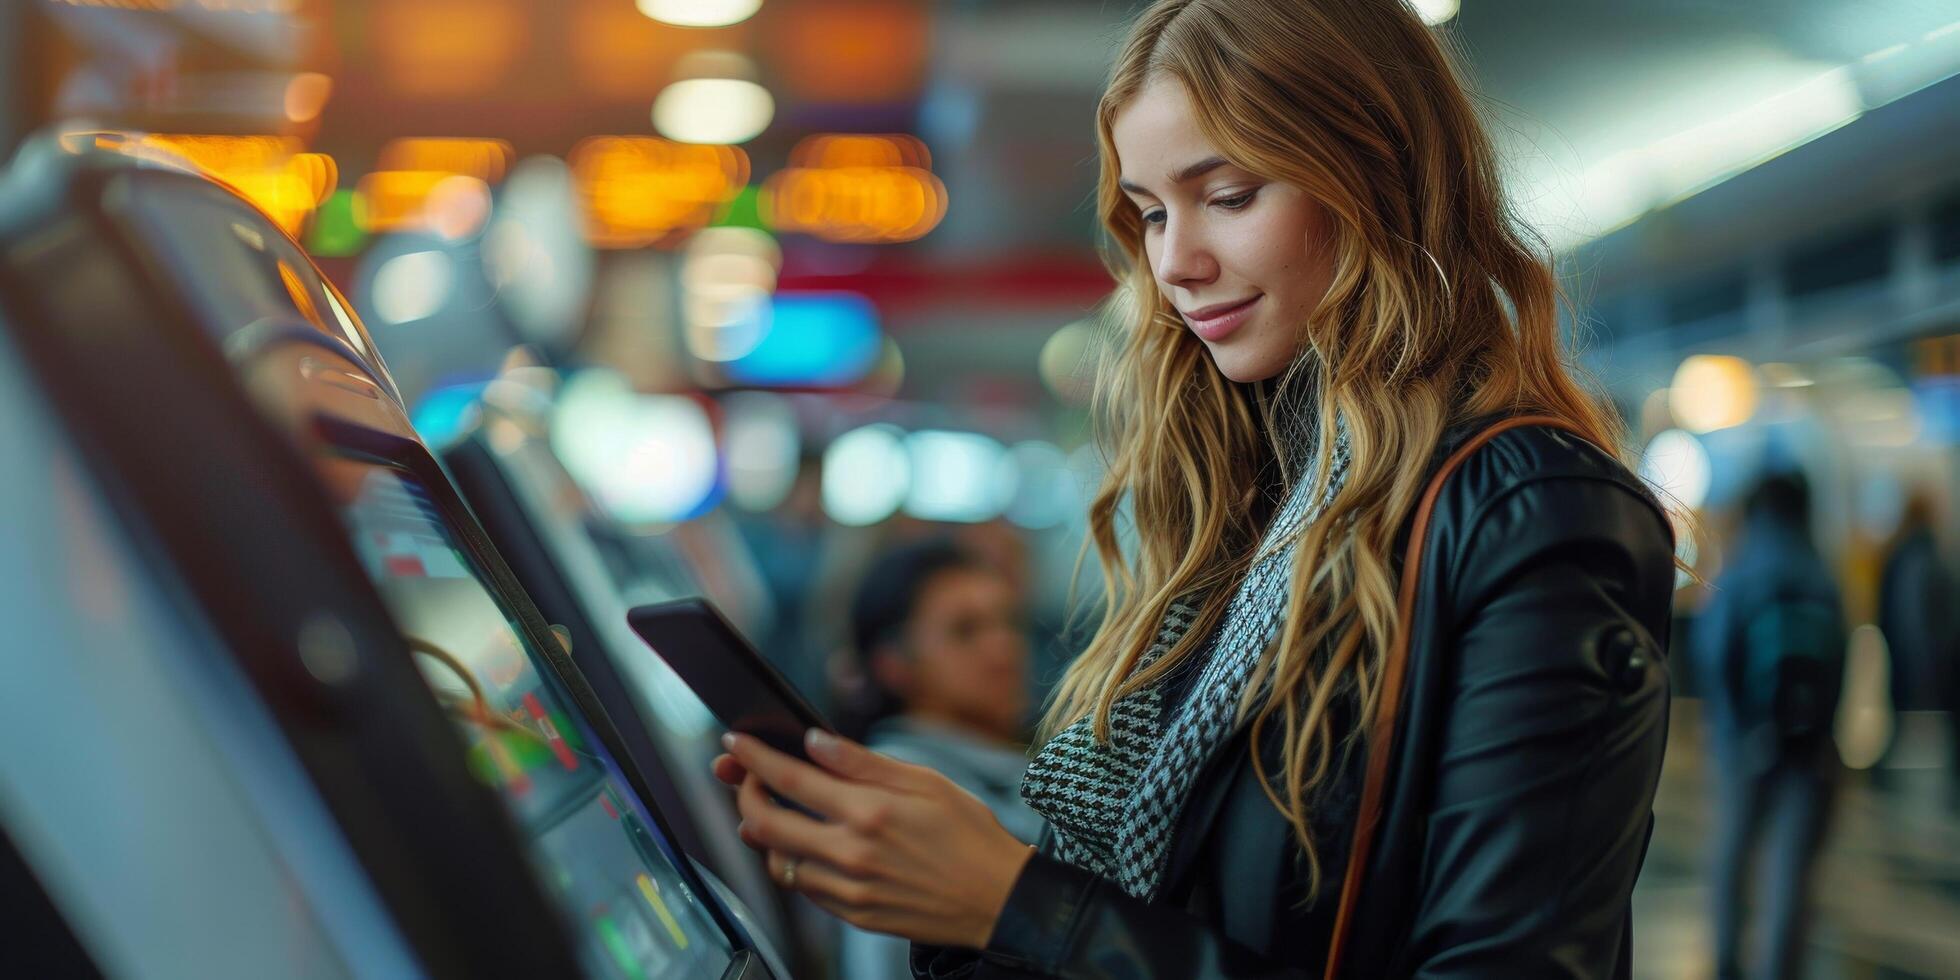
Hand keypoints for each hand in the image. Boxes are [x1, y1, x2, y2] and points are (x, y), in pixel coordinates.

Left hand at [711, 729, 1034, 948]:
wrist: (998, 899)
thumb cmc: (970, 835)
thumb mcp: (926, 782)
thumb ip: (863, 762)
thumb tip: (814, 741)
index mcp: (870, 811)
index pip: (790, 780)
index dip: (754, 758)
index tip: (735, 743)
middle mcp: (852, 852)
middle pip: (767, 823)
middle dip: (745, 795)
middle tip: (747, 780)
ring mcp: (850, 889)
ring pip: (779, 861)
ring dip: (766, 835)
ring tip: (776, 815)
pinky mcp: (854, 915)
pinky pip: (805, 889)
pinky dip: (795, 865)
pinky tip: (809, 848)